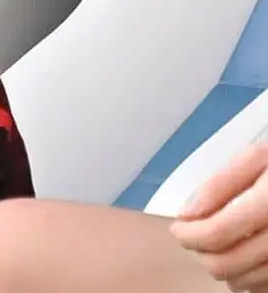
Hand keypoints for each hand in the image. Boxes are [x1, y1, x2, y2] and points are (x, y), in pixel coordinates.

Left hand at [171, 141, 267, 290]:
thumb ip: (221, 182)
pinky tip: (247, 256)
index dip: (188, 234)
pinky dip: (248, 277)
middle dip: (202, 252)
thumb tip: (188, 213)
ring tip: (223, 244)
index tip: (180, 228)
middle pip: (226, 263)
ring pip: (243, 282)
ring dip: (224, 267)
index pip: (217, 233)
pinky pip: (263, 288)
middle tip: (197, 237)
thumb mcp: (259, 159)